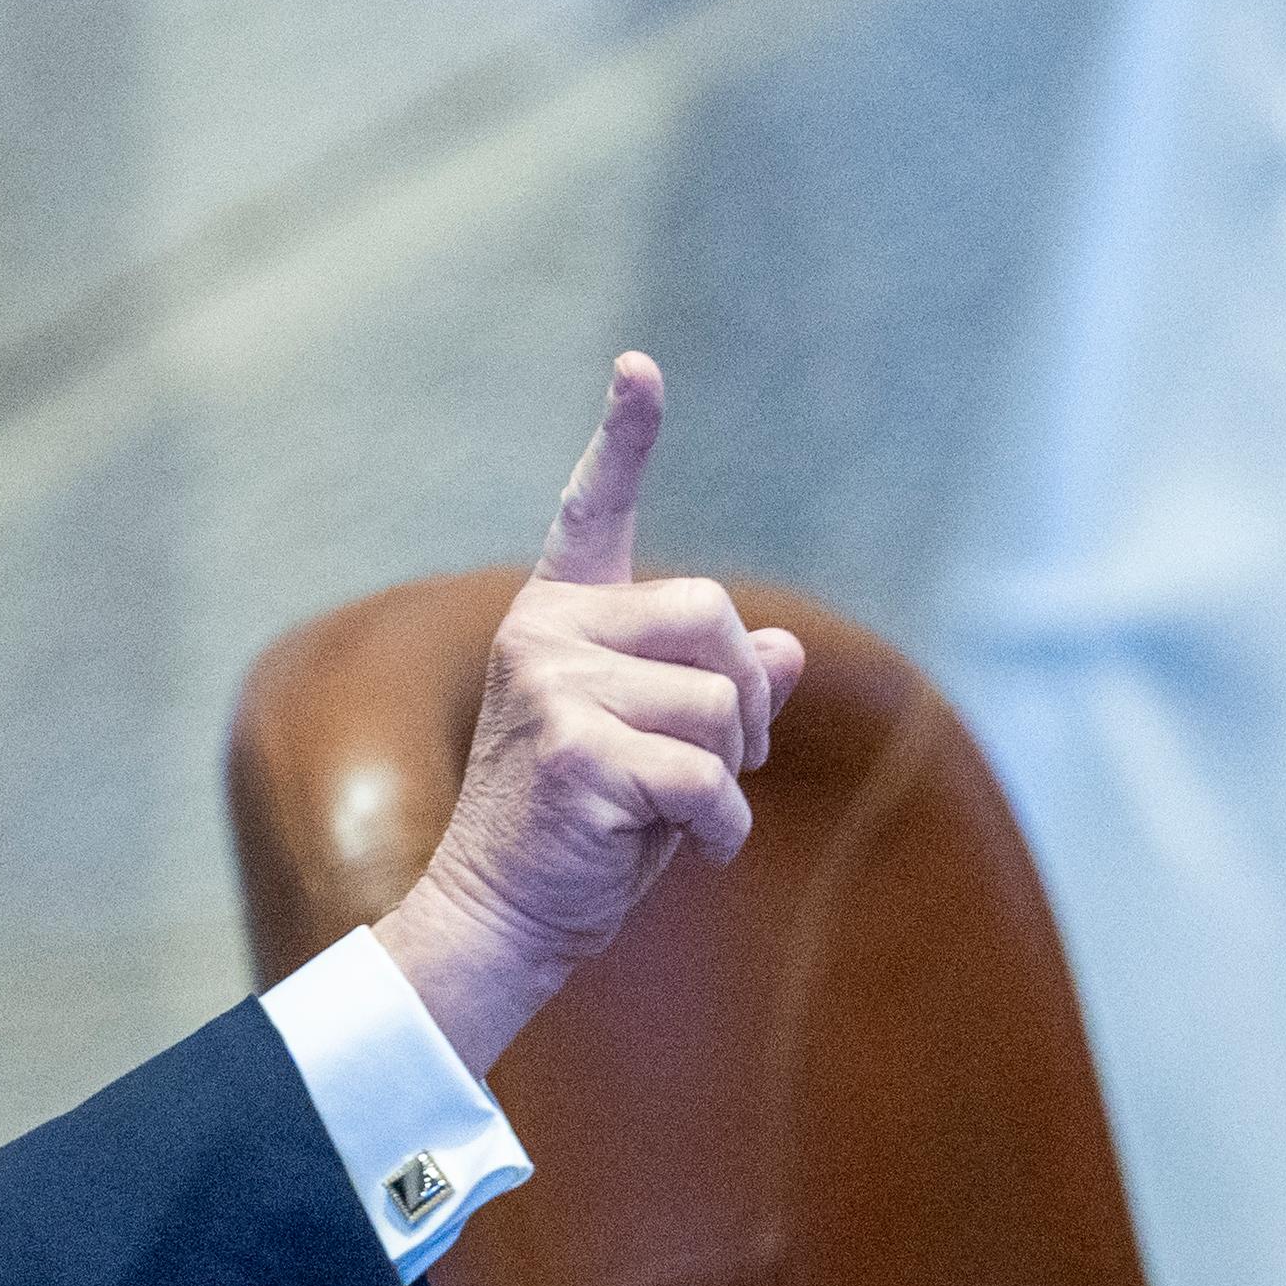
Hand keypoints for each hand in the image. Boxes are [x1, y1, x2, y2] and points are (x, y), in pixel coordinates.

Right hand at [373, 355, 807, 1076]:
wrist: (502, 917)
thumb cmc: (582, 833)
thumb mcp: (657, 747)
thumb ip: (712, 689)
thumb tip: (783, 650)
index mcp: (557, 617)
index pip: (593, 510)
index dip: (624, 437)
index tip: (640, 368)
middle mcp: (544, 632)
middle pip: (712, 615)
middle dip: (740, 698)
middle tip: (717, 765)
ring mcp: (553, 686)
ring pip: (718, 702)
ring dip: (727, 775)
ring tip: (674, 815)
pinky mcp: (576, 750)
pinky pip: (706, 775)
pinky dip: (720, 827)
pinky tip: (689, 851)